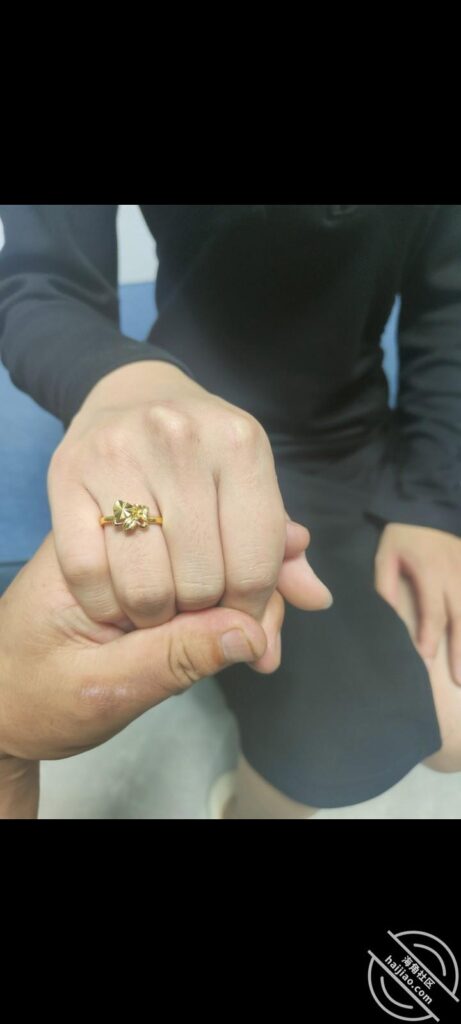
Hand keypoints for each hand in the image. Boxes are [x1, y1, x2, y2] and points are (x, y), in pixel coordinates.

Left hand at [0, 531, 278, 817]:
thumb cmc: (32, 696)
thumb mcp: (99, 689)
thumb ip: (172, 659)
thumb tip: (253, 634)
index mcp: (90, 543)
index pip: (190, 543)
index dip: (241, 592)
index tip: (262, 646)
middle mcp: (117, 526)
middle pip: (216, 538)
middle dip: (255, 595)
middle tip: (270, 651)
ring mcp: (134, 541)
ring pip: (220, 546)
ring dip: (253, 594)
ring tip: (266, 644)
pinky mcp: (145, 563)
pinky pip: (206, 561)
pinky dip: (237, 590)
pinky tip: (259, 617)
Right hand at [47, 362, 332, 652]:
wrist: (130, 392)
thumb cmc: (201, 455)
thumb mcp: (248, 488)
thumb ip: (280, 551)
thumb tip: (318, 601)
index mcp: (241, 444)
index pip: (255, 569)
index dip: (248, 611)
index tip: (235, 614)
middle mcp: (182, 440)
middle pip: (201, 584)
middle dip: (200, 614)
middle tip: (191, 605)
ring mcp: (120, 453)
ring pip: (146, 587)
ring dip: (152, 616)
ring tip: (157, 604)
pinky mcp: (66, 473)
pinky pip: (88, 573)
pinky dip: (104, 603)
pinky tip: (116, 595)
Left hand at [374, 523, 460, 684]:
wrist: (427, 508)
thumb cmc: (403, 535)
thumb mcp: (385, 552)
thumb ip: (385, 582)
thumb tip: (389, 611)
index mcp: (431, 571)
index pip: (433, 609)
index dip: (430, 634)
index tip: (427, 656)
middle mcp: (456, 575)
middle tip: (459, 678)